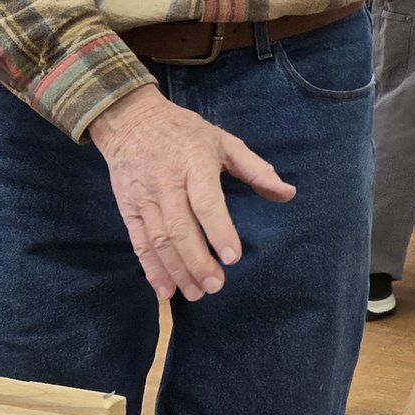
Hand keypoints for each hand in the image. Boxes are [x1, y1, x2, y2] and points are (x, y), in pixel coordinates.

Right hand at [87, 85, 295, 300]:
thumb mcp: (224, 141)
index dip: (218, 231)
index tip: (232, 257)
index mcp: (194, 162)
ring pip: (159, 240)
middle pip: (180, 228)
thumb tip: (287, 193)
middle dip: (197, 261)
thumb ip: (256, 169)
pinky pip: (139, 243)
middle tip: (216, 286)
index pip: (206, 202)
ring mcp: (144, 197)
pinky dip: (151, 269)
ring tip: (196, 293)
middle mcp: (166, 182)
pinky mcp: (128, 208)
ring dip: (177, 270)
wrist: (131, 120)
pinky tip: (165, 289)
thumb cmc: (185, 132)